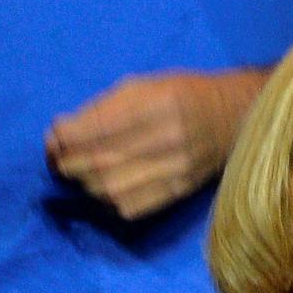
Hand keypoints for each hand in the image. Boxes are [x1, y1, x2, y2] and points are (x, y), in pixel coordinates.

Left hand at [45, 69, 260, 219]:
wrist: (238, 118)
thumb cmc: (184, 95)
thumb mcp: (143, 85)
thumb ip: (102, 108)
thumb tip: (60, 134)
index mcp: (156, 103)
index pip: (94, 129)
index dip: (63, 137)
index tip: (55, 136)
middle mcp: (167, 137)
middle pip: (97, 163)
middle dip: (67, 162)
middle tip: (60, 158)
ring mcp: (176, 168)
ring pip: (109, 189)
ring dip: (84, 183)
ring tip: (80, 173)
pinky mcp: (180, 190)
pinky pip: (130, 207)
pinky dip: (108, 200)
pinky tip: (107, 187)